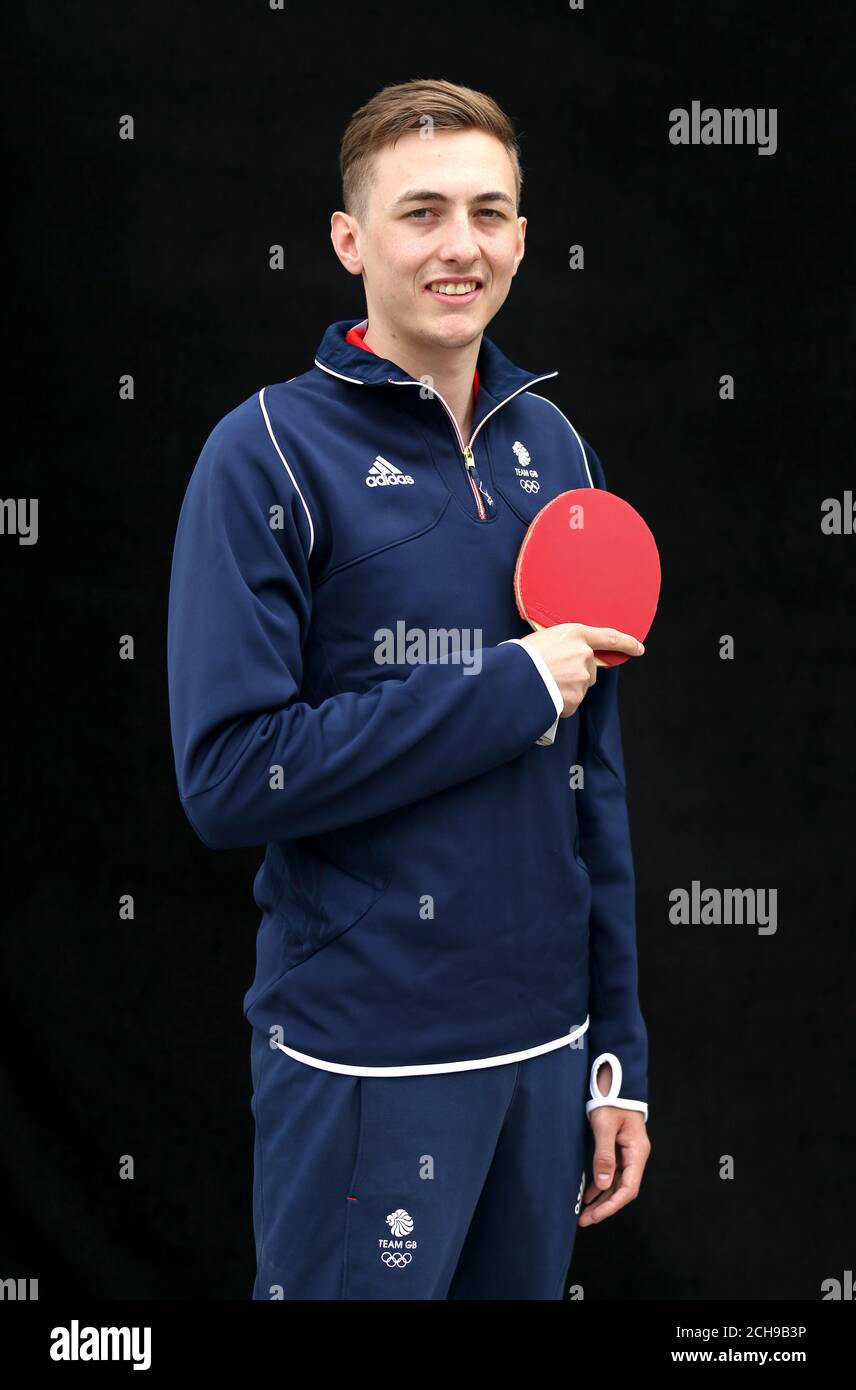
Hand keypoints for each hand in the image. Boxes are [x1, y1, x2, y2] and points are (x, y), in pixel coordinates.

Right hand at [518, 623, 643, 717]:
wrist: (510, 679)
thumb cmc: (519, 656)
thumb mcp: (541, 639)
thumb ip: (561, 645)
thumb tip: (563, 657)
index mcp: (574, 634)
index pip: (609, 637)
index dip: (627, 643)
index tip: (639, 648)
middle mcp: (583, 655)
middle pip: (589, 669)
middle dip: (576, 674)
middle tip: (552, 673)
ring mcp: (581, 678)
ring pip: (580, 687)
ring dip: (566, 688)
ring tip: (543, 684)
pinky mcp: (575, 698)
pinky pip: (570, 703)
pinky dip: (560, 703)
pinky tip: (545, 696)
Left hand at [578, 1102, 650, 1227]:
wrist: (613, 1079)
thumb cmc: (610, 1099)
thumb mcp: (604, 1125)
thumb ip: (604, 1155)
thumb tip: (603, 1185)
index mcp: (637, 1151)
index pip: (628, 1188)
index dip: (611, 1205)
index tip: (594, 1215)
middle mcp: (635, 1155)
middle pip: (623, 1189)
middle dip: (604, 1207)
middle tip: (584, 1220)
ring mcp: (628, 1153)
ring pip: (616, 1184)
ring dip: (602, 1199)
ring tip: (585, 1213)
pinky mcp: (618, 1149)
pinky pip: (611, 1173)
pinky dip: (600, 1185)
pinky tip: (588, 1195)